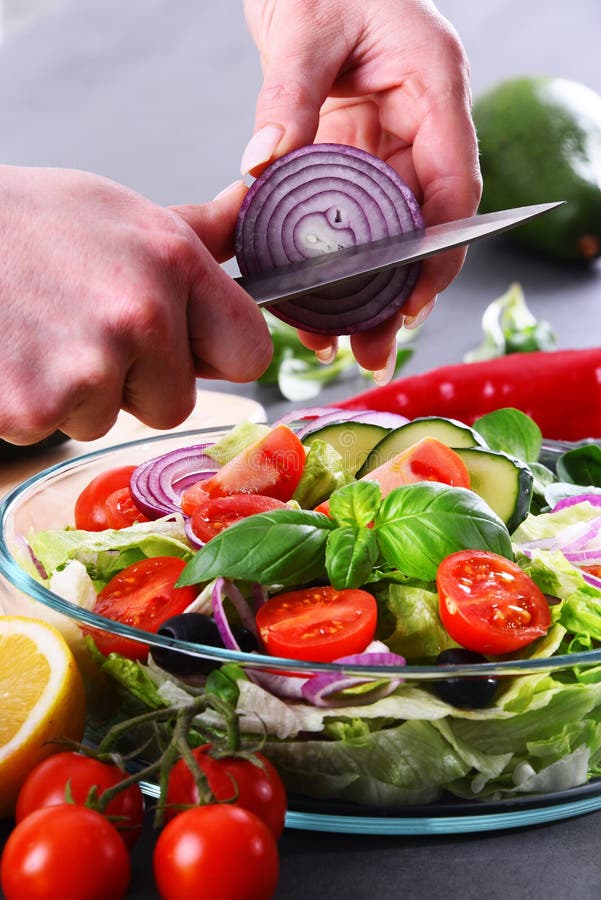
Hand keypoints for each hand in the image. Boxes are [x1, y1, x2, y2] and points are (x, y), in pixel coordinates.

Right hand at [0, 168, 270, 443]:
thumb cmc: (26, 224)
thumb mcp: (118, 212)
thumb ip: (197, 230)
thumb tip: (249, 198)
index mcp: (174, 262)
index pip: (249, 352)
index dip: (213, 356)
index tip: (180, 345)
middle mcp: (141, 316)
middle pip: (175, 404)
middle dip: (133, 382)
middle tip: (78, 328)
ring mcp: (87, 366)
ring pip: (106, 420)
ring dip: (74, 393)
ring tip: (35, 332)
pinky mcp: (32, 408)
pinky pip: (50, 429)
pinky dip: (26, 404)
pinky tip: (8, 353)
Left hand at [242, 0, 481, 375]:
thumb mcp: (307, 27)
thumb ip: (288, 96)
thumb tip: (260, 169)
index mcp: (434, 89)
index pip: (454, 187)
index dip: (438, 251)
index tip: (409, 300)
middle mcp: (420, 125)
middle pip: (423, 225)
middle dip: (400, 293)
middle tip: (372, 348)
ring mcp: (389, 142)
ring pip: (388, 231)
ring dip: (367, 290)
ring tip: (340, 344)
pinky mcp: (355, 152)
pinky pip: (351, 216)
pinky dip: (335, 258)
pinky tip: (312, 299)